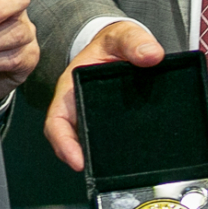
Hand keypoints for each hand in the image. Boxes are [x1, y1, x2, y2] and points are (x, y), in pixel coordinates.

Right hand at [43, 20, 164, 169]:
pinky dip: (119, 153)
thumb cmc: (113, 42)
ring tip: (122, 170)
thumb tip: (150, 55)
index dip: (63, 144)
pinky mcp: (112, 125)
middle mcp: (79, 109)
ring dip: (103, 159)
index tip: (77, 161)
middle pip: (74, 141)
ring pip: (93, 145)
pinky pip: (112, 143)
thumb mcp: (122, 36)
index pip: (57, 122)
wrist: (122, 45)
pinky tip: (138, 159)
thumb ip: (135, 41)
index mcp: (71, 89)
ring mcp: (95, 119)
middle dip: (85, 159)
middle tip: (103, 172)